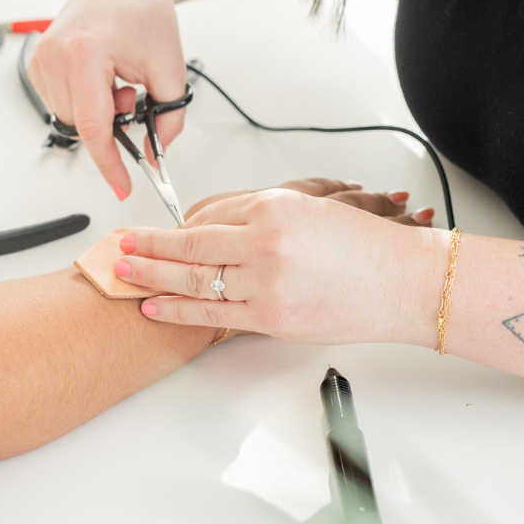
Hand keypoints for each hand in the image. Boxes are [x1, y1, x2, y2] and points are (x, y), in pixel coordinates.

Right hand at [27, 0, 187, 200]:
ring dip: (97, 111)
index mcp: (84, 54)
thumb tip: (157, 154)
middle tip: (133, 94)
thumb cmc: (146, 9)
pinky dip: (84, 99)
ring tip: (118, 78)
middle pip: (81, 126)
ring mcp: (41, 56)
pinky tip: (100, 75)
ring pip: (70, 117)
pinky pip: (60, 101)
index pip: (94, 128)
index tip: (122, 186)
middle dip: (111, 124)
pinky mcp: (38, 59)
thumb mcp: (170, 68)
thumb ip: (169, 118)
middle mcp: (54, 54)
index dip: (110, 164)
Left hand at [112, 187, 450, 345]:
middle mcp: (266, 241)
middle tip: (122, 247)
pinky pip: (214, 313)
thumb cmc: (364, 248)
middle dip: (150, 247)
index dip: (175, 226)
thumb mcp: (309, 210)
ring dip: (153, 276)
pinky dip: (179, 309)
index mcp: (274, 206)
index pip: (209, 214)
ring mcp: (267, 282)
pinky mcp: (271, 317)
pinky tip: (156, 306)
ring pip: (194, 279)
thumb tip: (212, 230)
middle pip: (191, 245)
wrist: (402, 281)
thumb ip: (260, 217)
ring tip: (126, 273)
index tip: (154, 228)